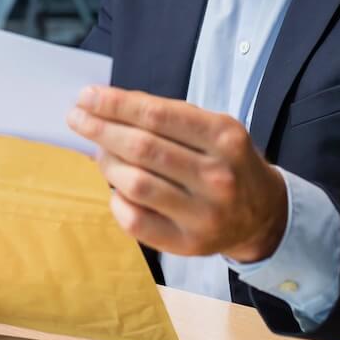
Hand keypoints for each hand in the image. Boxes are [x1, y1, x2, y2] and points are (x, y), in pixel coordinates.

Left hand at [67, 86, 286, 261]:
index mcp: (224, 137)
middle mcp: (217, 176)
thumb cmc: (226, 162)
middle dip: (101, 129)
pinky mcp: (188, 244)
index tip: (87, 96)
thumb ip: (167, 117)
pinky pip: (135, 220)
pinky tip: (115, 186)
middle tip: (76, 118)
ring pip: (135, 184)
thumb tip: (108, 106)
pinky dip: (116, 199)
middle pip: (142, 148)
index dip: (116, 104)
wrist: (262, 215)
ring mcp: (204, 214)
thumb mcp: (213, 129)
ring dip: (106, 163)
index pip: (158, 115)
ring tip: (98, 151)